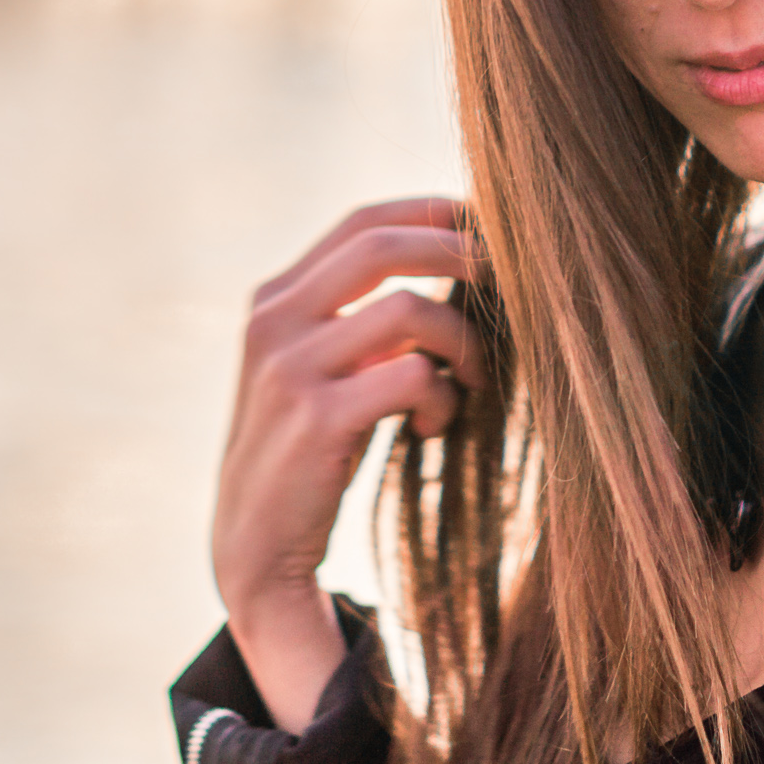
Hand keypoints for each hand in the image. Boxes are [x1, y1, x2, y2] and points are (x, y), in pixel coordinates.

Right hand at [212, 197, 487, 732]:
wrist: (256, 549)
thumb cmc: (310, 454)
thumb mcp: (322, 371)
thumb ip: (360, 320)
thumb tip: (454, 266)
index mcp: (274, 299)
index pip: (362, 223)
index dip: (430, 213)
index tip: (487, 225)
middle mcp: (273, 320)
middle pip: (382, 245)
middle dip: (458, 250)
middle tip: (507, 275)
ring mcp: (289, 366)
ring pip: (407, 310)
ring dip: (458, 343)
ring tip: (468, 381)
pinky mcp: (316, 416)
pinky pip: (411, 376)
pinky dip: (441, 397)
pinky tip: (431, 428)